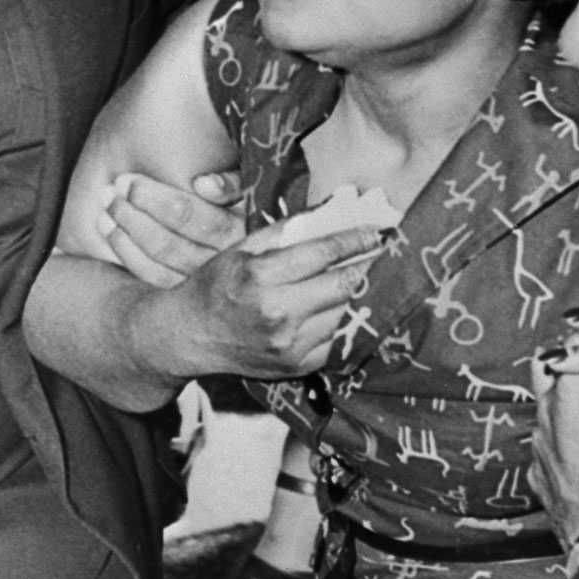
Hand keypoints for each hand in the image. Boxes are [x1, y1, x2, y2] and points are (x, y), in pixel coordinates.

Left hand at [101, 169, 243, 287]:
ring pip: (160, 266)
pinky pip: (153, 280)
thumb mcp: (243, 189)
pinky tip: (111, 231)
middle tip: (112, 191)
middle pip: (171, 245)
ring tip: (106, 209)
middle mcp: (224, 264)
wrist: (248, 241)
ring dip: (126, 235)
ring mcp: (204, 284)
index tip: (128, 183)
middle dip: (134, 216)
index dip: (157, 200)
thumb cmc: (235, 204)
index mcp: (241, 233)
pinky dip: (128, 255)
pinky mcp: (186, 294)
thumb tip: (202, 185)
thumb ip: (229, 183)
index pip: (194, 219)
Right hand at [140, 224, 380, 382]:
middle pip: (343, 285)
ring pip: (346, 315)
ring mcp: (289, 343)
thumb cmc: (214, 285)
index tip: (378, 231)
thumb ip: (283, 231)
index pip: (322, 253)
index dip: (355, 239)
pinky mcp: (297, 366)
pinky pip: (338, 343)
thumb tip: (327, 212)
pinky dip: (351, 323)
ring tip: (381, 278)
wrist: (189, 336)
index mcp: (260, 276)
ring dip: (367, 295)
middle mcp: (277, 312)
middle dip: (371, 265)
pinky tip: (359, 308)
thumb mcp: (240, 249)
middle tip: (389, 252)